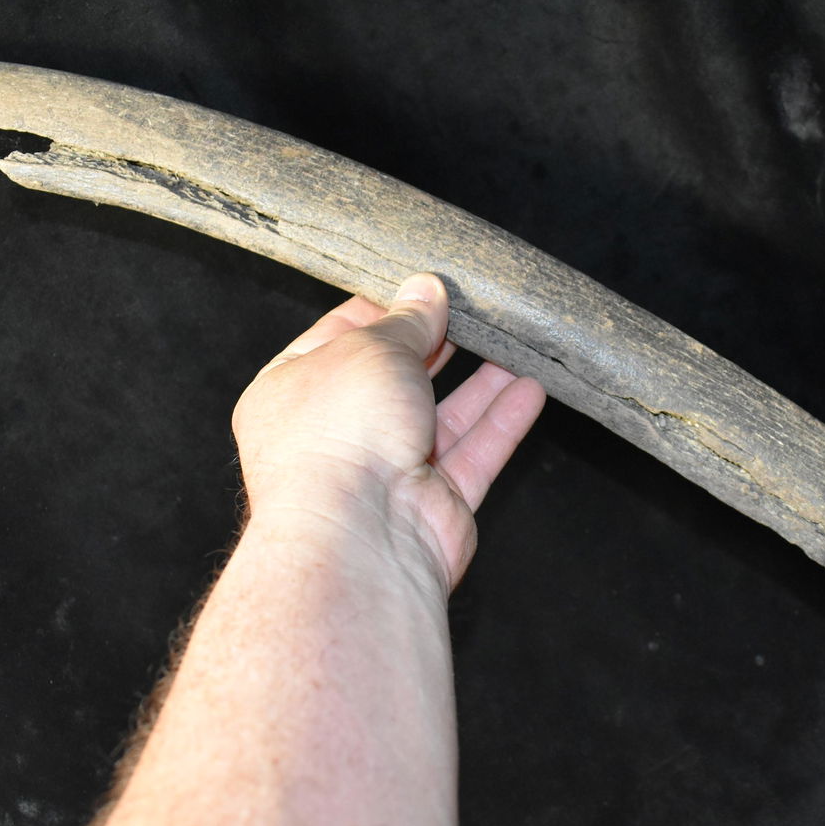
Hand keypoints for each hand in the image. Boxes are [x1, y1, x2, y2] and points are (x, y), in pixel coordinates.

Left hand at [232, 273, 545, 590]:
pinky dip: (500, 423)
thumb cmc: (340, 436)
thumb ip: (407, 320)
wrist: (358, 540)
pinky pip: (472, 456)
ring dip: (481, 382)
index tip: (428, 286)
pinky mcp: (432, 505)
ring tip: (516, 342)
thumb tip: (426, 290)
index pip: (342, 335)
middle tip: (477, 309)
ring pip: (441, 418)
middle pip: (394, 378)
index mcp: (293, 389)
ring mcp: (384, 472)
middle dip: (437, 344)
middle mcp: (335, 432)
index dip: (387, 308)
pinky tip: (531, 389)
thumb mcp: (373, 349)